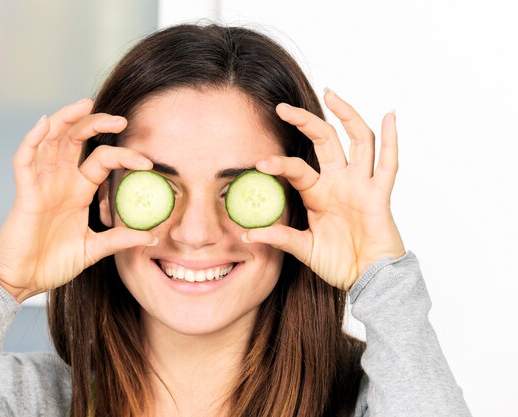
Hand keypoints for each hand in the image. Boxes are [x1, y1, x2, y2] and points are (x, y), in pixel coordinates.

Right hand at [0, 99, 156, 302]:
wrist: (21, 281)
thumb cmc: (52, 263)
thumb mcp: (93, 249)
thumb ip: (119, 239)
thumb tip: (152, 237)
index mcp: (78, 190)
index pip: (102, 160)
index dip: (124, 156)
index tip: (148, 163)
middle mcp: (60, 180)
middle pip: (77, 140)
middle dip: (97, 124)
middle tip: (121, 119)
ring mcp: (41, 183)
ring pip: (52, 140)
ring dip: (67, 119)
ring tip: (86, 104)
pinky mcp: (24, 191)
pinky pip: (25, 159)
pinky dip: (33, 139)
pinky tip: (45, 122)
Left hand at [244, 89, 404, 289]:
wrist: (367, 280)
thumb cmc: (338, 263)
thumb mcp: (304, 249)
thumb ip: (280, 238)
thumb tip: (247, 234)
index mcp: (318, 193)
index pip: (297, 168)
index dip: (279, 163)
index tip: (259, 162)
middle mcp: (339, 183)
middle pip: (324, 141)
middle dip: (306, 121)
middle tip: (283, 108)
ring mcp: (361, 185)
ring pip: (357, 141)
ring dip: (346, 116)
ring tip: (330, 94)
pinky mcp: (380, 194)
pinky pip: (388, 164)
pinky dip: (391, 139)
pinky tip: (389, 115)